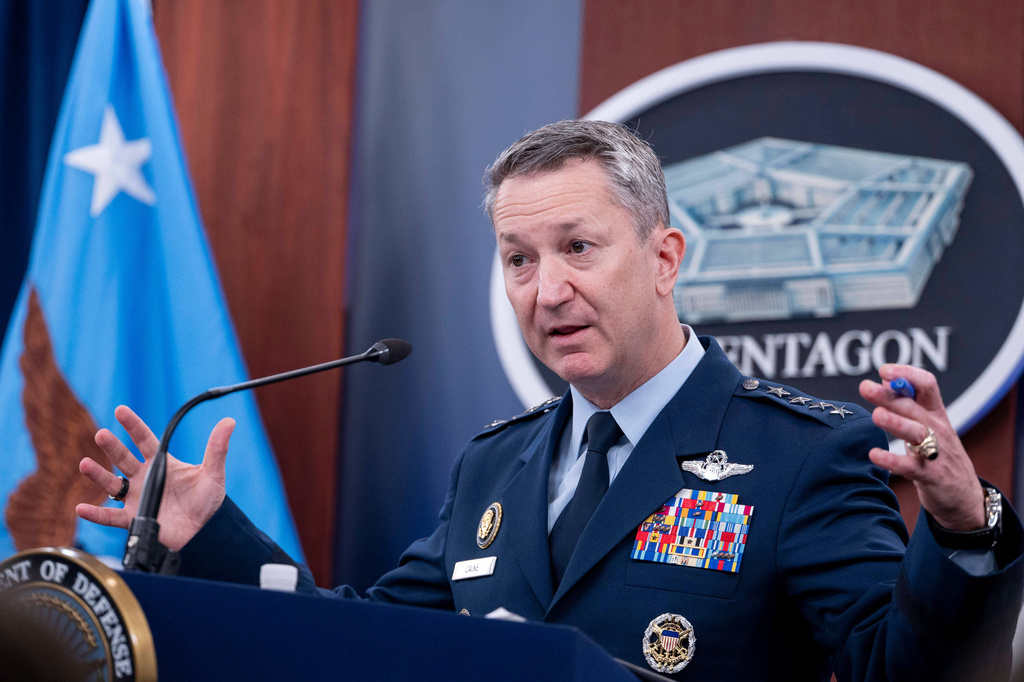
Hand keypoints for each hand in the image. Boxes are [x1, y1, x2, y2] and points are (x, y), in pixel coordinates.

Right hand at [75, 405, 234, 550]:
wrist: (205, 531)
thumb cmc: (207, 500)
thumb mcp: (213, 473)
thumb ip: (217, 448)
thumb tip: (229, 422)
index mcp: (161, 463)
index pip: (145, 440)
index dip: (133, 426)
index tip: (121, 410)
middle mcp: (144, 478)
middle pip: (124, 459)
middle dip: (112, 447)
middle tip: (102, 434)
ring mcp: (136, 498)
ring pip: (112, 484)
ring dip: (98, 475)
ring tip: (85, 464)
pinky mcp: (134, 519)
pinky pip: (110, 517)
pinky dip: (96, 513)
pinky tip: (82, 508)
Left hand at [859, 364, 984, 530]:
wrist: (964, 496)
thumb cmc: (938, 454)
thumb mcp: (926, 426)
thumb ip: (907, 403)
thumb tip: (885, 380)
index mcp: (935, 413)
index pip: (927, 385)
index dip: (907, 374)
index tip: (884, 370)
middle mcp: (938, 429)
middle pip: (913, 407)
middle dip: (889, 396)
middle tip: (865, 387)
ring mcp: (936, 452)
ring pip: (916, 433)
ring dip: (895, 423)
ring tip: (876, 415)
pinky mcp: (930, 476)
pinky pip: (909, 466)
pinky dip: (892, 460)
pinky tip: (874, 454)